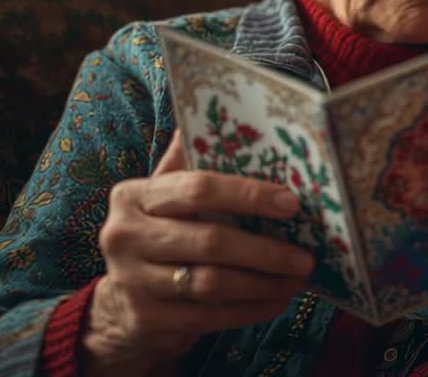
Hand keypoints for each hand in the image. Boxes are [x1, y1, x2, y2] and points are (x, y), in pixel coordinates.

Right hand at [82, 130, 313, 374]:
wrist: (121, 304)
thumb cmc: (162, 234)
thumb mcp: (167, 195)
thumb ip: (191, 159)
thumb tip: (227, 107)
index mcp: (134, 194)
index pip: (198, 188)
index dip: (249, 195)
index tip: (292, 204)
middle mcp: (124, 235)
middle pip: (210, 241)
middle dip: (266, 250)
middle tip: (306, 257)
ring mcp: (132, 280)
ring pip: (212, 283)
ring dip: (263, 283)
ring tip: (297, 280)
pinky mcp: (147, 318)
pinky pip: (209, 316)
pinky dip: (249, 310)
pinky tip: (277, 302)